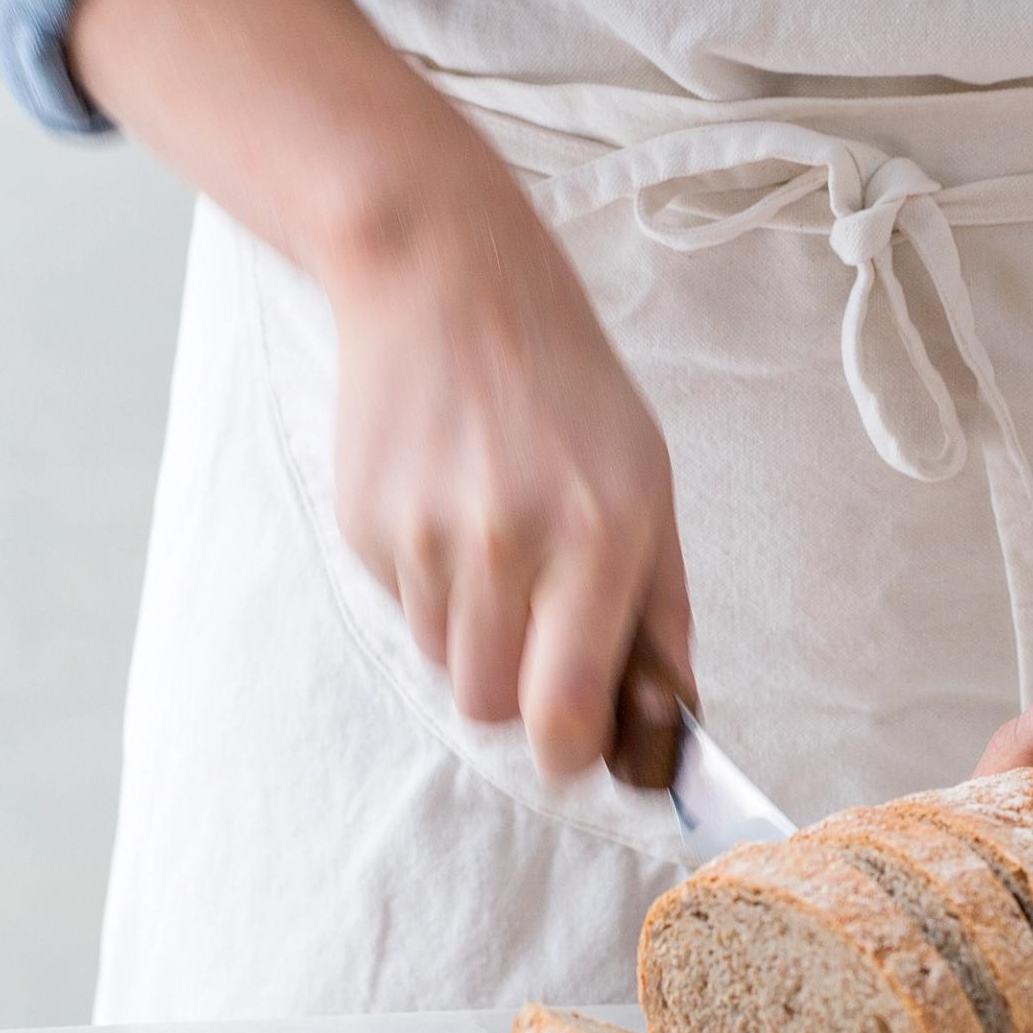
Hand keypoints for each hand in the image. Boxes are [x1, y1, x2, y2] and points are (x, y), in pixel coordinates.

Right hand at [328, 206, 694, 779]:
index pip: (564, 711)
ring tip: (494, 545)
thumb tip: (668, 719)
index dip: (568, 752)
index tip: (575, 746)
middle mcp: (507, 541)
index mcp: (599, 533)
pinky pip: (401, 610)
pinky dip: (429, 588)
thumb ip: (661, 609)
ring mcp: (424, 535)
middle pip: (492, 707)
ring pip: (444, 664)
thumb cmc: (566, 383)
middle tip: (539, 633)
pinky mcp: (364, 525)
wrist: (444, 280)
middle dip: (518, 693)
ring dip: (473, 636)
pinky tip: (447, 509)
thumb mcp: (650, 480)